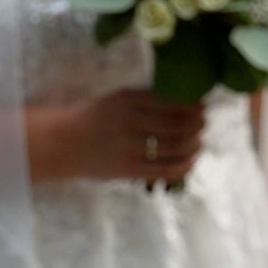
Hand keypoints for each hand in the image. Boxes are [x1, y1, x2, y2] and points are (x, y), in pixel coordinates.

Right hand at [29, 89, 204, 183]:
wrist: (63, 143)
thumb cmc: (95, 118)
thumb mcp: (117, 99)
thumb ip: (147, 101)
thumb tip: (187, 104)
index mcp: (128, 98)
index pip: (171, 102)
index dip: (192, 106)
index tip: (203, 107)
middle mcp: (130, 121)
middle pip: (177, 125)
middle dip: (197, 125)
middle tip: (204, 124)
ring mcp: (129, 146)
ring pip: (175, 147)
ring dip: (194, 144)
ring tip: (199, 142)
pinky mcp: (128, 169)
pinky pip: (165, 169)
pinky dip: (183, 166)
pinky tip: (190, 161)